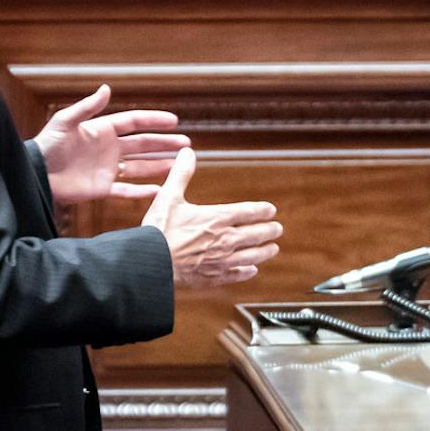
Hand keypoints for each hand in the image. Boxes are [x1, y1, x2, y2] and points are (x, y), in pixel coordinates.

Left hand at [31, 85, 190, 204]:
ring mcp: (107, 169)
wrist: (35, 174)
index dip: (153, 121)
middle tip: (186, 144)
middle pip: (142, 145)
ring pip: (139, 167)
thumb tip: (107, 88)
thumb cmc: (46, 145)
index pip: (134, 123)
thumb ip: (87, 107)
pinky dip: (142, 191)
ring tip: (179, 165)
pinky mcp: (102, 189)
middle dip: (164, 144)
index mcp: (102, 131)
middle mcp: (109, 149)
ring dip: (159, 165)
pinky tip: (159, 190)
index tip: (174, 121)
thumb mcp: (65, 122)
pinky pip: (126, 191)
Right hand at [141, 148, 282, 287]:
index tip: (271, 210)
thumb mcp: (168, 196)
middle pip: (255, 235)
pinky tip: (251, 270)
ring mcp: (221, 260)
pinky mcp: (213, 277)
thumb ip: (181, 174)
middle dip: (269, 231)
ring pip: (252, 256)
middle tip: (277, 229)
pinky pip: (236, 274)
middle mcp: (225, 240)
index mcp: (217, 218)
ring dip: (265, 252)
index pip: (248, 212)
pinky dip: (246, 272)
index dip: (262, 211)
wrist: (151, 263)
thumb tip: (187, 153)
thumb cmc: (159, 230)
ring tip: (273, 249)